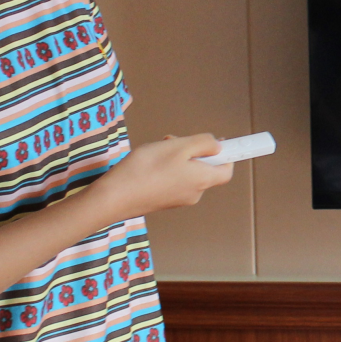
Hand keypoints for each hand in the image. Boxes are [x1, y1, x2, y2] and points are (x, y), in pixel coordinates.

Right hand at [88, 133, 232, 224]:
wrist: (113, 198)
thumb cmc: (146, 169)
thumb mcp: (179, 146)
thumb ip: (204, 144)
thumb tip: (219, 147)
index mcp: (202, 180)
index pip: (226, 171)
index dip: (227, 155)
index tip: (219, 141)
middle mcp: (193, 193)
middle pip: (204, 168)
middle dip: (193, 150)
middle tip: (175, 140)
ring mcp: (177, 199)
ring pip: (186, 172)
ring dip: (176, 157)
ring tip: (157, 148)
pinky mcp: (161, 201)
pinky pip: (172, 180)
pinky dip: (166, 168)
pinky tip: (149, 162)